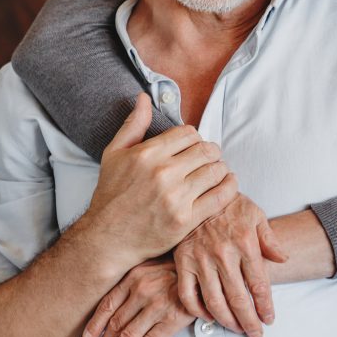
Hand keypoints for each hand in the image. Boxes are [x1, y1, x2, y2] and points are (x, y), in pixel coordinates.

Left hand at [82, 258, 194, 336]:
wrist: (204, 269)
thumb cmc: (174, 270)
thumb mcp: (149, 268)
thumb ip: (131, 284)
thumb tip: (110, 310)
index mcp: (133, 277)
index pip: (107, 306)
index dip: (94, 327)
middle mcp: (143, 290)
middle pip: (116, 325)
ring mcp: (157, 306)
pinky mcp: (172, 319)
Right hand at [84, 94, 238, 268]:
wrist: (107, 239)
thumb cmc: (110, 194)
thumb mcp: (114, 154)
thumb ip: (133, 124)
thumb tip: (144, 97)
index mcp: (148, 154)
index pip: (189, 133)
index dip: (194, 138)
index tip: (192, 147)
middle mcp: (163, 173)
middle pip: (206, 150)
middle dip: (210, 152)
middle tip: (207, 158)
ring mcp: (176, 198)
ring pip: (216, 170)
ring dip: (220, 168)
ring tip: (215, 171)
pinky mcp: (186, 220)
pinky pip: (220, 196)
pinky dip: (229, 187)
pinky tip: (227, 183)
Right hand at [173, 194, 287, 336]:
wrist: (200, 191)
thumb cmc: (231, 204)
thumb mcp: (256, 215)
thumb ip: (270, 239)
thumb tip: (284, 258)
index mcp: (244, 242)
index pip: (259, 284)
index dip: (265, 306)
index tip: (269, 319)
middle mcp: (223, 253)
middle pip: (239, 298)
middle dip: (249, 321)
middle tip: (255, 334)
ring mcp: (200, 259)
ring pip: (214, 302)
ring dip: (227, 321)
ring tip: (236, 328)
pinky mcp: (182, 261)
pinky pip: (187, 295)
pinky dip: (198, 311)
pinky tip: (209, 316)